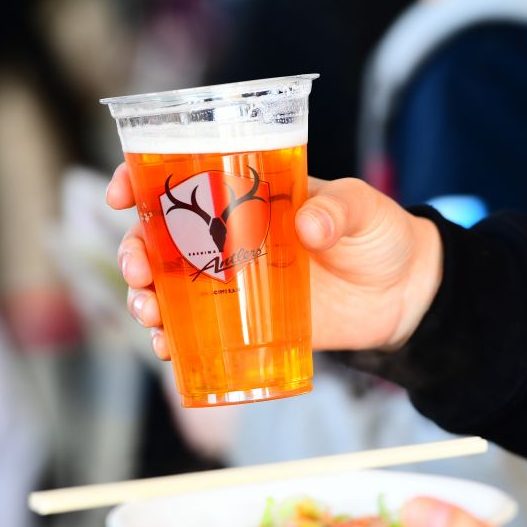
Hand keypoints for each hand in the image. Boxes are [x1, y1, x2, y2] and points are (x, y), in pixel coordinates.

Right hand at [107, 165, 443, 358]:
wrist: (405, 296)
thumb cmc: (382, 237)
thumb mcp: (366, 210)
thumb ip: (340, 210)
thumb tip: (309, 225)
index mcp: (248, 196)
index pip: (184, 179)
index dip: (142, 181)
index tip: (121, 193)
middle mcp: (230, 237)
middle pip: (162, 239)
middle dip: (136, 251)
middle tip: (139, 267)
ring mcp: (235, 282)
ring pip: (170, 287)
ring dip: (145, 298)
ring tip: (149, 313)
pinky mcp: (247, 324)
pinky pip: (198, 332)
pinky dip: (174, 340)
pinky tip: (167, 348)